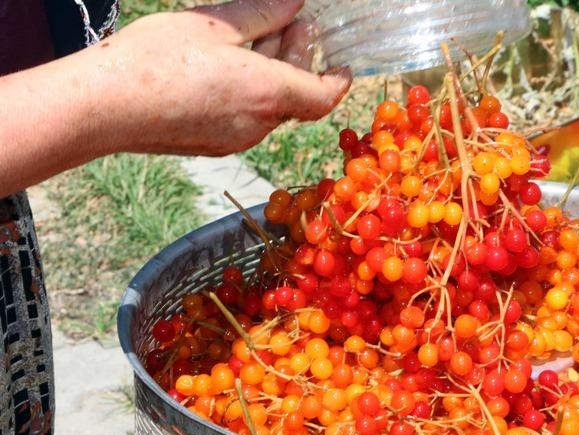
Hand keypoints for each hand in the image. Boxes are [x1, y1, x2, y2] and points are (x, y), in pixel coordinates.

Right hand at [87, 0, 350, 155]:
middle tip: (292, 22)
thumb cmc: (156, 60)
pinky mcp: (214, 144)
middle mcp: (259, 124)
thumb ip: (262, 15)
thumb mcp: (214, 25)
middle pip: (296, 94)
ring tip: (253, 36)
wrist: (103, 107)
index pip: (324, 95)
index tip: (343, 61)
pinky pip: (247, 116)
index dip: (338, 78)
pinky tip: (228, 64)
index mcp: (268, 93)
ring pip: (271, 105)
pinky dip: (251, 90)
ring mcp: (236, 139)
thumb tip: (295, 3)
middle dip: (299, 58)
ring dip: (273, 72)